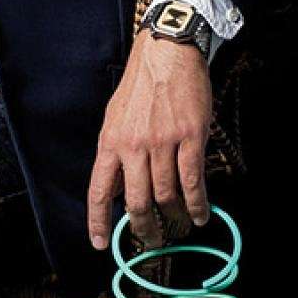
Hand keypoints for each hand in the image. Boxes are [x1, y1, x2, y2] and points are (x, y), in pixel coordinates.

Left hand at [87, 33, 214, 251]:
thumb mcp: (114, 119)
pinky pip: (192, 180)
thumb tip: (118, 189)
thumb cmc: (140, 86)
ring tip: (179, 227)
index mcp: (110, 142)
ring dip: (174, 218)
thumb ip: (114, 154)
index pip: (99, 191)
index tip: (101, 244)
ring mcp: (163, 142)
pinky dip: (196, 204)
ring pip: (166, 195)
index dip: (99, 222)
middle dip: (145, 228)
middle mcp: (133, 146)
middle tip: (152, 240)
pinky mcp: (190, 137)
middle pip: (137, 202)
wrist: (166, 54)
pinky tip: (199, 215)